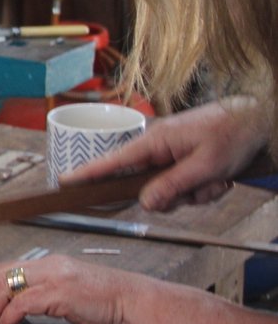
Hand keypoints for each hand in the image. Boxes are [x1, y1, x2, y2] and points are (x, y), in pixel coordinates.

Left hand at [0, 253, 152, 323]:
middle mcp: (48, 265)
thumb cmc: (110, 305)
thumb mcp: (70, 297)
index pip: (4, 269)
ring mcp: (54, 277)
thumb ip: (42, 300)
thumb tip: (15, 313)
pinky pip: (21, 304)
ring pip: (4, 287)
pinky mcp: (60, 293)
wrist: (139, 303)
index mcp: (50, 264)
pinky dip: (9, 319)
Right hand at [58, 99, 265, 210]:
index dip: (87, 173)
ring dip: (195, 192)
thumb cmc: (233, 132)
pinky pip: (185, 188)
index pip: (112, 161)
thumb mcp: (205, 165)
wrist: (260, 120)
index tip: (64, 181)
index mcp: (155, 142)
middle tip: (199, 189)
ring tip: (217, 179)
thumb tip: (145, 203)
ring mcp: (172, 156)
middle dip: (175, 196)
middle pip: (146, 187)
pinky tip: (220, 178)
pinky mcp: (185, 162)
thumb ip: (173, 185)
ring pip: (169, 192)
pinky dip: (204, 188)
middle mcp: (159, 149)